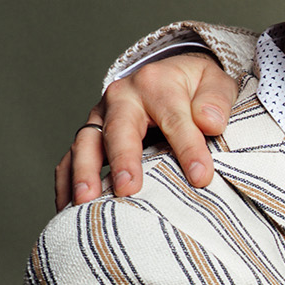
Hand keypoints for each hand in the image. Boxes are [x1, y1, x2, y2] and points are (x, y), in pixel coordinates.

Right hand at [57, 51, 237, 208]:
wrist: (173, 75)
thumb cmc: (197, 86)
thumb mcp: (217, 83)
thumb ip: (216, 101)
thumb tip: (210, 122)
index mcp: (156, 84)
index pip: (174, 119)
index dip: (188, 149)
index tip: (201, 178)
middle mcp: (122, 97)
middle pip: (118, 129)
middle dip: (122, 160)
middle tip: (127, 188)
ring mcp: (101, 116)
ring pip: (86, 144)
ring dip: (84, 173)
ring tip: (85, 202)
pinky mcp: (91, 135)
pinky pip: (70, 158)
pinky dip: (67, 182)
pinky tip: (68, 209)